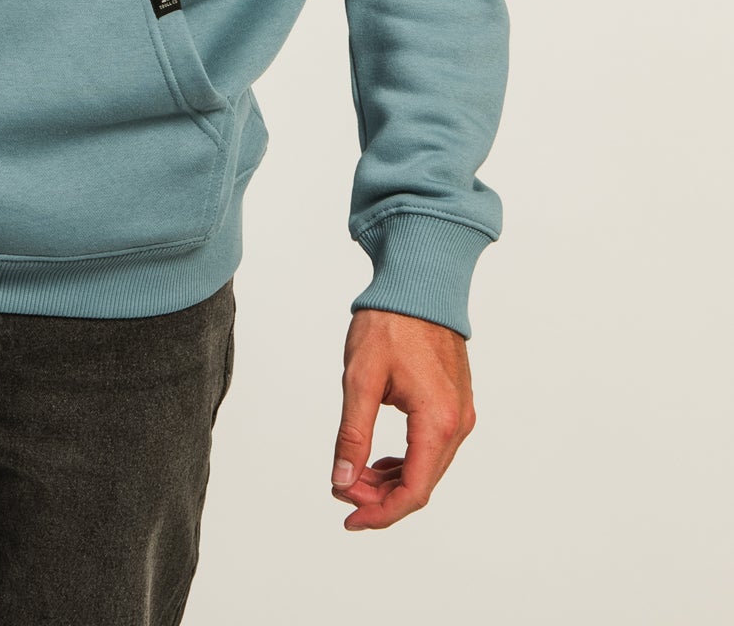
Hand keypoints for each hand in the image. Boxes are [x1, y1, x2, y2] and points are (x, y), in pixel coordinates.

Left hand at [329, 308, 475, 530]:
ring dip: (390, 480)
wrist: (419, 283)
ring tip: (353, 476)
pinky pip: (431, 447)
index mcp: (438, 422)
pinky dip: (404, 460)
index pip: (413, 491)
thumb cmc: (390, 323)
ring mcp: (460, 414)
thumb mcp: (360, 380)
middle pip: (421, 484)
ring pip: (427, 468)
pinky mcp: (454, 404)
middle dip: (380, 497)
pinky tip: (378, 459)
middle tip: (341, 492)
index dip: (379, 513)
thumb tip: (342, 482)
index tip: (348, 517)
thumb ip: (352, 435)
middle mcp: (457, 424)